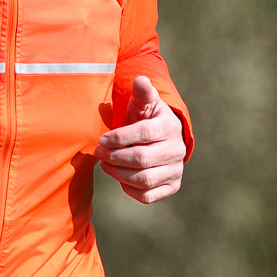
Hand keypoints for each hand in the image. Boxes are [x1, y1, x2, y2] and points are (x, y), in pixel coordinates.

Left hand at [96, 77, 186, 202]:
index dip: (119, 137)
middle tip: (99, 153)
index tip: (102, 139)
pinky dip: (130, 189)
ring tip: (105, 165)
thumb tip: (140, 80)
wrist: (163, 139)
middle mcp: (177, 150)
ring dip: (118, 174)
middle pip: (142, 159)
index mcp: (170, 126)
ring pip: (144, 179)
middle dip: (115, 157)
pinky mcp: (172, 186)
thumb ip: (142, 92)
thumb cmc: (147, 118)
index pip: (144, 133)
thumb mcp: (144, 102)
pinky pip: (148, 196)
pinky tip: (120, 177)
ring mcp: (176, 170)